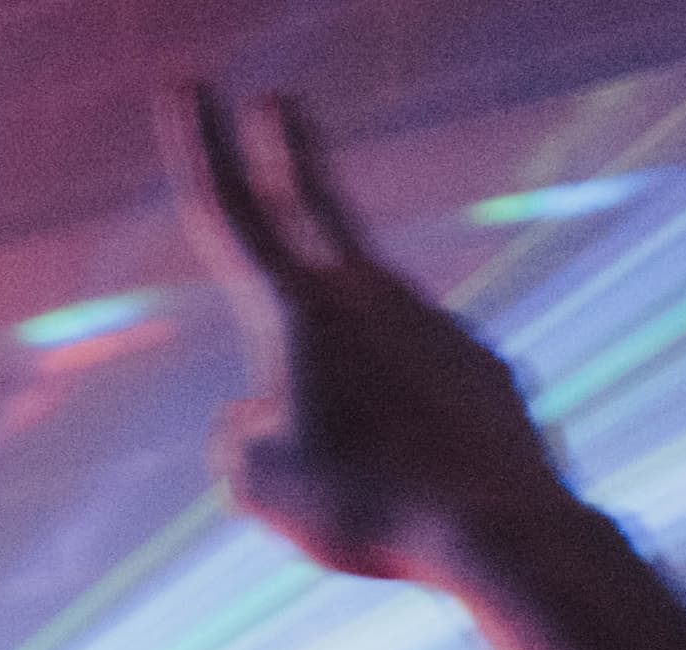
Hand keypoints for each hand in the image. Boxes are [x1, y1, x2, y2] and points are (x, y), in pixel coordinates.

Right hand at [159, 84, 583, 591]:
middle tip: (279, 100)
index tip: (185, 85)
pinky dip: (397, 432)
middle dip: (290, 152)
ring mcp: (432, 323)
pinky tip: (416, 484)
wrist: (499, 529)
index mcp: (298, 311)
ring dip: (342, 387)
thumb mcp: (258, 484)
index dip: (200, 147)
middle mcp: (368, 297)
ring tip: (361, 467)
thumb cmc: (365, 506)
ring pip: (362, 346)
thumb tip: (259, 415)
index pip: (231, 213)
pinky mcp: (478, 365)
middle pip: (317, 207)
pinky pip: (413, 397)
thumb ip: (239, 436)